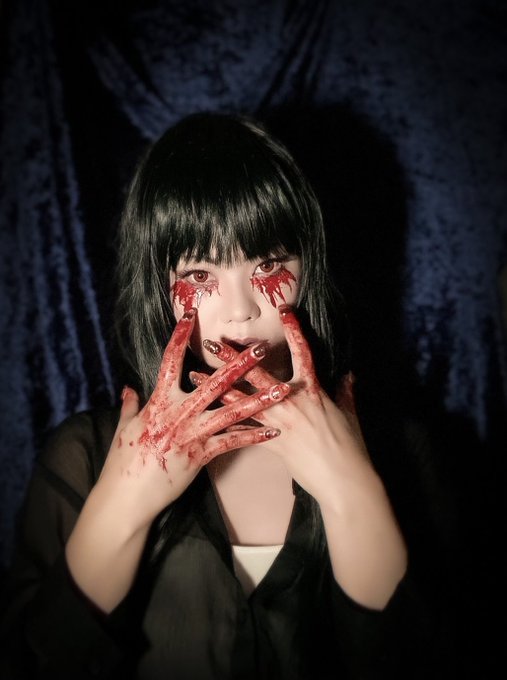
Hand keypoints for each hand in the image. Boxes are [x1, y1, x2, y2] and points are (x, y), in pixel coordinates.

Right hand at [98, 308, 289, 526]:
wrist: (127, 496)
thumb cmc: (122, 463)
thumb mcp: (124, 429)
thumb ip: (130, 406)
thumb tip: (129, 389)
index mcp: (158, 402)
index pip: (170, 362)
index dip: (180, 337)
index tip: (191, 316)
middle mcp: (178, 413)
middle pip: (213, 383)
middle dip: (239, 364)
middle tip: (260, 348)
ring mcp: (192, 434)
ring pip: (232, 412)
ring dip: (259, 399)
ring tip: (282, 390)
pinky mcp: (201, 456)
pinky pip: (232, 443)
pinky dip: (253, 437)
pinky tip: (273, 432)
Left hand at [192, 305, 369, 506]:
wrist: (344, 480)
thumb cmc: (351, 448)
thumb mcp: (350, 414)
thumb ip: (346, 392)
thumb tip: (350, 375)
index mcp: (313, 389)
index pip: (303, 351)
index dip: (294, 329)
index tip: (283, 310)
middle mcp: (292, 401)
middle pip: (258, 373)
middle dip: (233, 357)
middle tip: (213, 343)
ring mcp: (279, 421)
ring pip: (241, 399)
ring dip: (216, 387)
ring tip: (195, 376)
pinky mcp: (271, 443)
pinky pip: (244, 431)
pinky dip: (226, 422)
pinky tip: (206, 416)